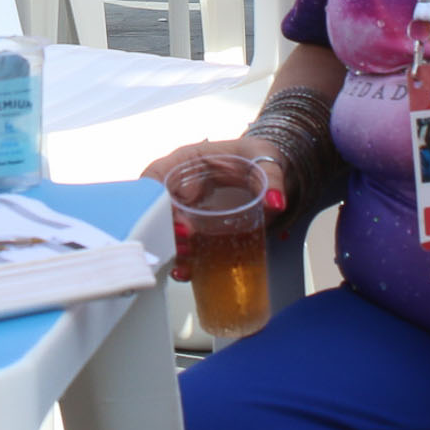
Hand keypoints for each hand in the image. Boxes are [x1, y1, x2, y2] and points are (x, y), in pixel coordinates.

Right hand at [139, 138, 288, 281]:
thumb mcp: (265, 159)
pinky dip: (180, 257)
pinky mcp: (191, 224)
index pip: (157, 177)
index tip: (181, 224)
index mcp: (186, 160)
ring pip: (162, 229)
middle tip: (184, 250)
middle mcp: (177, 184)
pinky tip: (187, 272)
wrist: (263, 168)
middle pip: (155, 209)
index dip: (158, 201)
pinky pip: (178, 241)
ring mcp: (182, 206)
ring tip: (183, 269)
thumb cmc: (256, 157)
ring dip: (169, 250)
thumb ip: (271, 178)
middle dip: (163, 232)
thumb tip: (275, 202)